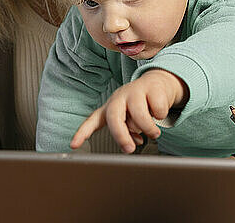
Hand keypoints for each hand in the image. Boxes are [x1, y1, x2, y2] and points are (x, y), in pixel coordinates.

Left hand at [70, 69, 187, 153]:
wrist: (158, 84)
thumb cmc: (140, 106)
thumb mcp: (130, 121)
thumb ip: (128, 133)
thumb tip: (134, 142)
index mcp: (110, 108)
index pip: (92, 121)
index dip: (82, 133)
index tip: (74, 145)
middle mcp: (119, 98)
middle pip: (114, 116)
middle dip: (121, 135)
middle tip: (129, 149)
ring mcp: (134, 91)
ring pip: (139, 115)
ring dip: (148, 129)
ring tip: (153, 133)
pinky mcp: (151, 88)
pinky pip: (157, 110)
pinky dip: (160, 116)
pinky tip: (158, 111)